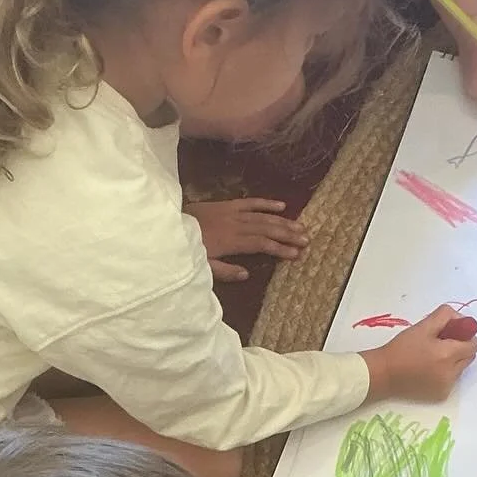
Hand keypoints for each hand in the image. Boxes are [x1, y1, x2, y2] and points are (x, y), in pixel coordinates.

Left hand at [192, 199, 307, 283]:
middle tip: (307, 240)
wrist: (169, 223)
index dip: (280, 248)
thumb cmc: (185, 248)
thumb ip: (224, 271)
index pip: (261, 244)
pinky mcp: (227, 204)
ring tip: (301, 226)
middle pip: (267, 229)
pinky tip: (281, 205)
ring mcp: (232, 212)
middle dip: (288, 234)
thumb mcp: (201, 265)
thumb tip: (246, 275)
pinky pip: (250, 202)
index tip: (296, 254)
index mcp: (231, 241)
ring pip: (262, 216)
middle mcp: (236, 225)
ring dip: (283, 221)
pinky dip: (266, 203)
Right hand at [362, 304, 476, 402]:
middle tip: (440, 344)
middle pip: (469, 357)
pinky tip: (427, 371)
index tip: (451, 333)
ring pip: (460, 369)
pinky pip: (451, 380)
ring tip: (430, 358)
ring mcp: (447, 386)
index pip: (474, 344)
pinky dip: (444, 374)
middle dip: (459, 348)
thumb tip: (461, 319)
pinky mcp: (440, 396)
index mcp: (448, 355)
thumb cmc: (402, 348)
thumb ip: (445, 316)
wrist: (383, 374)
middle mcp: (451, 373)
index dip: (465, 336)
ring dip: (452, 361)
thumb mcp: (423, 326)